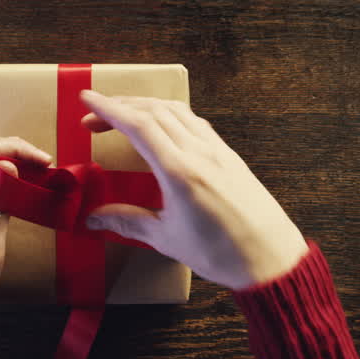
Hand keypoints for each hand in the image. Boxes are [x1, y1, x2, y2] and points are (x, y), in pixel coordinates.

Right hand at [80, 91, 308, 289]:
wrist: (271, 258)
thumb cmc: (222, 252)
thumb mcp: (166, 239)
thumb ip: (128, 221)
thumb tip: (94, 217)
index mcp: (180, 172)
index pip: (139, 126)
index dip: (109, 109)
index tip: (88, 100)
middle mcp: (200, 153)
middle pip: (155, 111)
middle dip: (120, 106)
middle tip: (94, 114)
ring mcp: (217, 151)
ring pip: (177, 111)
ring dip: (146, 105)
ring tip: (124, 114)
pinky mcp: (229, 156)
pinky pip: (196, 122)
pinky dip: (172, 114)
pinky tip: (163, 125)